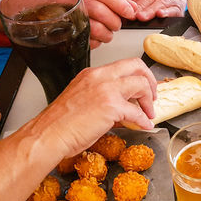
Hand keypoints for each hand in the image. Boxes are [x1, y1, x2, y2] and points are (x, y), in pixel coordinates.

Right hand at [33, 58, 156, 156]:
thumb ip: (105, 101)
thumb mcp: (84, 102)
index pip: (123, 65)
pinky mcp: (111, 106)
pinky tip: (144, 126)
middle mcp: (100, 77)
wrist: (48, 136)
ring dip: (149, 100)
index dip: (138, 76)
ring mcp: (106, 89)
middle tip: (153, 96)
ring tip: (149, 113)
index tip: (143, 88)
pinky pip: (137, 111)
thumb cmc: (60, 124)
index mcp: (92, 74)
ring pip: (141, 84)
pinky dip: (143, 120)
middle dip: (150, 81)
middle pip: (136, 66)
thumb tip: (125, 111)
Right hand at [68, 0, 137, 48]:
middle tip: (116, 25)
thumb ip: (116, 0)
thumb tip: (133, 8)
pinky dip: (96, 42)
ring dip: (107, 34)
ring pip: (93, 27)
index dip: (119, 4)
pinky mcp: (66, 32)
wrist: (52, 9)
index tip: (130, 13)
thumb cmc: (80, 1)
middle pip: (99, 10)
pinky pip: (87, 40)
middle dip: (114, 21)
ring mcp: (66, 15)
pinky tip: (96, 37)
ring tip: (108, 32)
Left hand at [128, 0, 186, 21]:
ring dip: (150, 11)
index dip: (134, 1)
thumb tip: (127, 5)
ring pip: (160, 3)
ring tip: (142, 17)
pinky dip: (166, 12)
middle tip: (133, 14)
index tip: (128, 9)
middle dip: (141, 7)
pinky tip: (160, 14)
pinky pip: (172, 10)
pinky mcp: (179, 7)